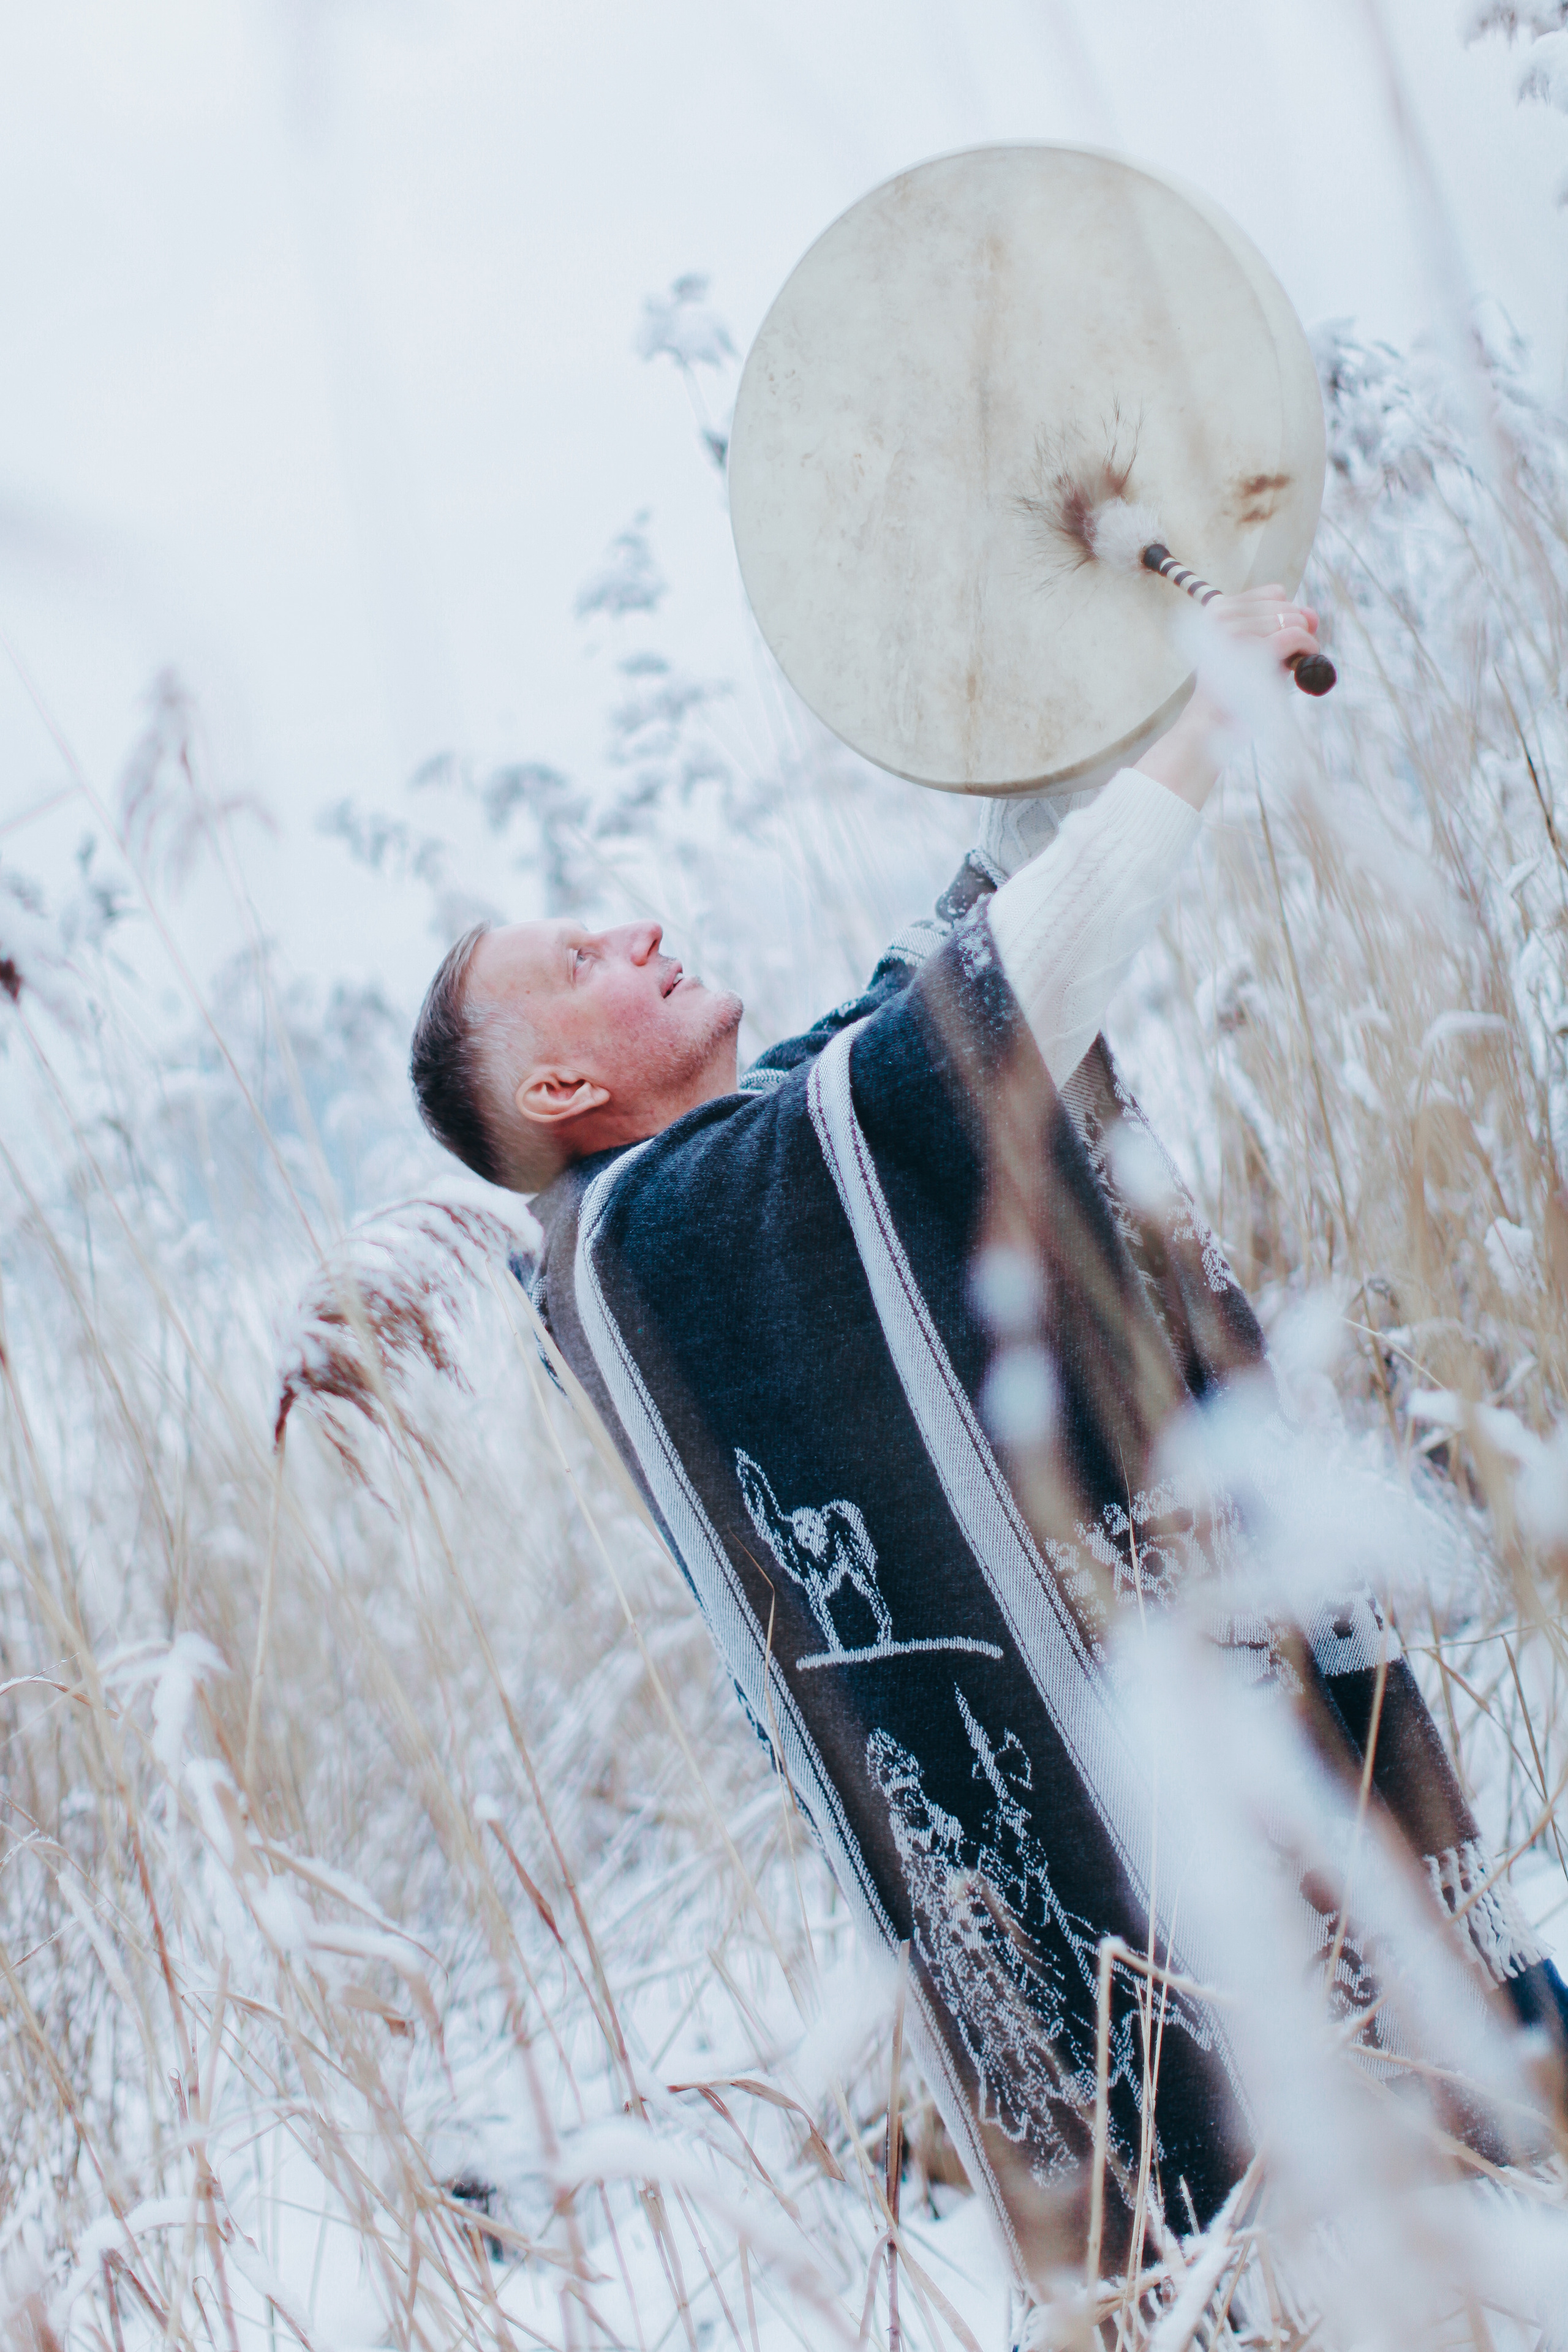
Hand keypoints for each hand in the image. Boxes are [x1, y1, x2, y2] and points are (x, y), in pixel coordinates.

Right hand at [1136, 585, 1322, 809]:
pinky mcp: (1251, 650)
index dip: (1287, 614)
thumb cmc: (1233, 689)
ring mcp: (1235, 630)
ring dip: (1304, 641)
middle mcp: (1222, 614)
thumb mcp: (1257, 649)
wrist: (1212, 724)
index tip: (1283, 640)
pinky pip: (1295, 635)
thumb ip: (1286, 625)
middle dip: (1297, 630)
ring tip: (1290, 665)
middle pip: (1287, 605)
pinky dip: (1307, 648)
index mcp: (1218, 608)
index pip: (1274, 592)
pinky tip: (1302, 665)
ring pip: (1294, 619)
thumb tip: (1312, 613)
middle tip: (1286, 659)